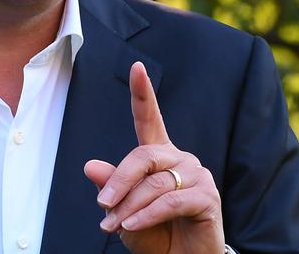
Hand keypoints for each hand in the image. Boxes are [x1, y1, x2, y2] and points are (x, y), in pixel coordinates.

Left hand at [84, 62, 224, 253]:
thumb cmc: (152, 232)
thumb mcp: (122, 209)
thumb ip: (111, 187)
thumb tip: (90, 165)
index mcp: (158, 154)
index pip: (149, 118)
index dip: (143, 92)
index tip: (137, 66)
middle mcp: (179, 158)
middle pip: (144, 155)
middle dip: (119, 180)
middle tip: (102, 205)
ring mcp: (197, 175)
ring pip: (155, 183)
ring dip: (129, 206)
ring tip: (112, 226)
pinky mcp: (208, 196)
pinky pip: (170, 201)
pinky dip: (146, 214)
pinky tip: (131, 225)